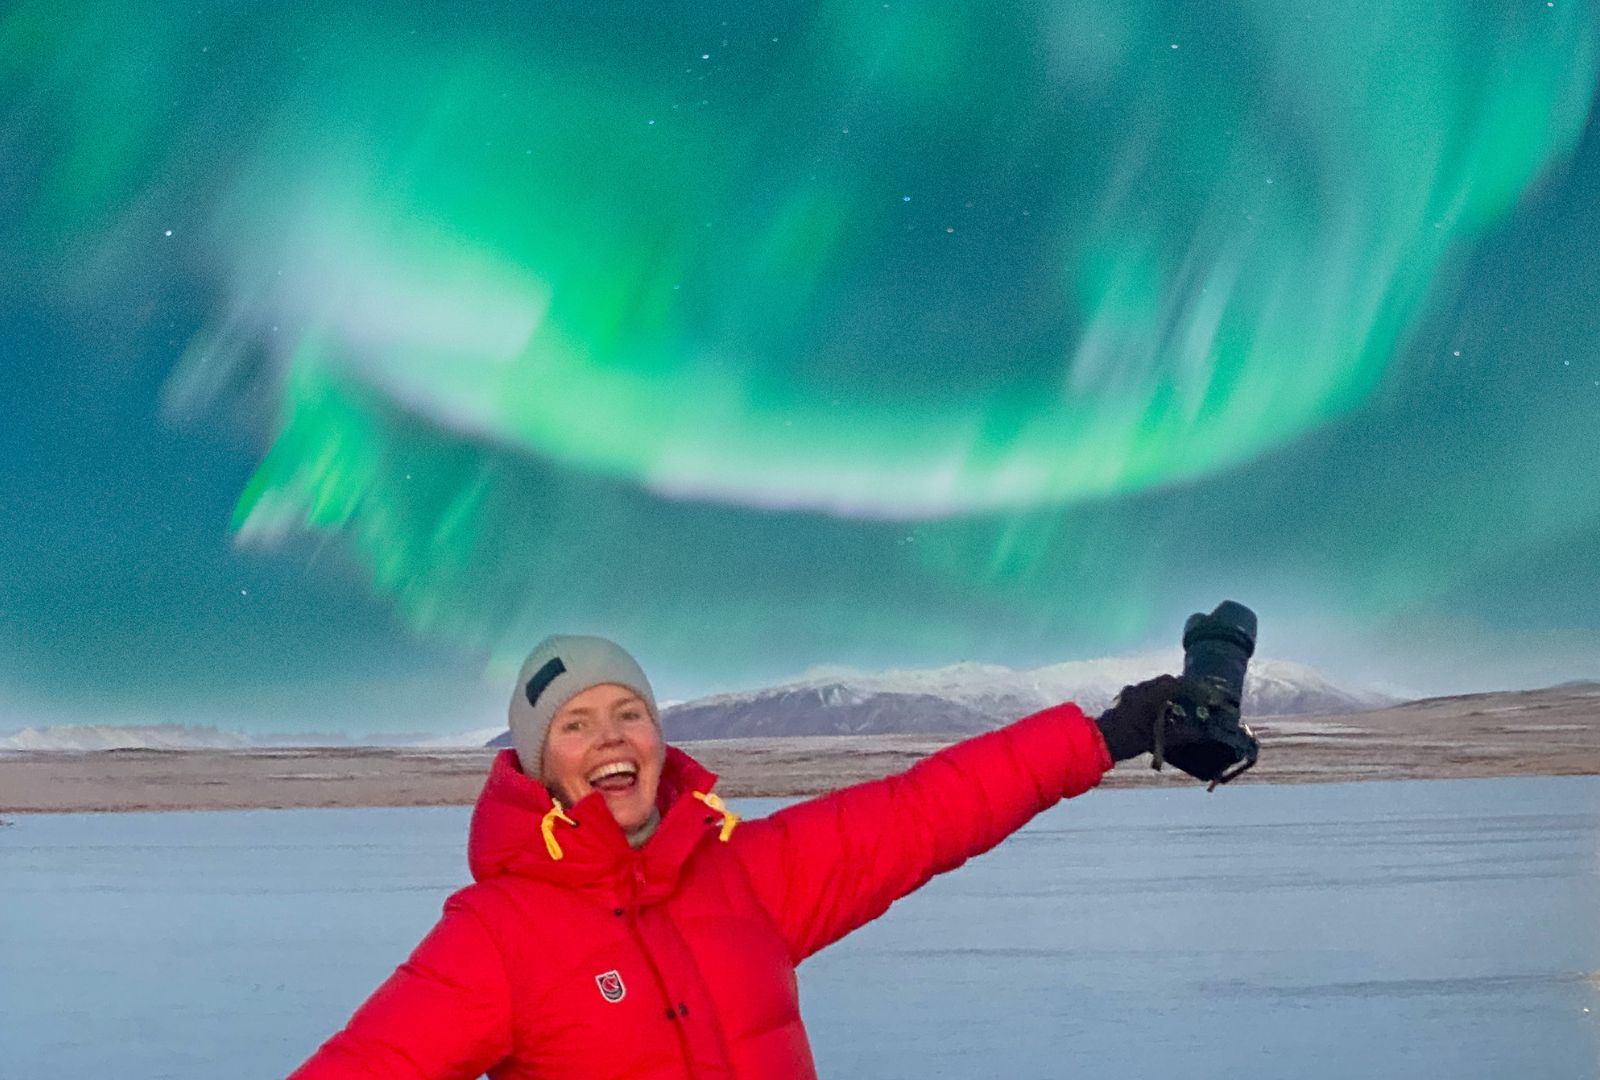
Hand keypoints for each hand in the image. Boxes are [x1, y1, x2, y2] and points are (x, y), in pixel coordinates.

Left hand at [1097, 675, 1257, 783]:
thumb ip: (1182, 735)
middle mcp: (1140, 688)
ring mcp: (1130, 692)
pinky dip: (1156, 698)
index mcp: (1149, 694)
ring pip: (1154, 686)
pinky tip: (1161, 711)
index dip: (1191, 686)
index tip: (1203, 693)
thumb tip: (1203, 734)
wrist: (1099, 742)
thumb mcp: (1158, 740)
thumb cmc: (1129, 739)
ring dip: (1168, 693)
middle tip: (1194, 700)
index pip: (1175, 682)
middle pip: (1165, 682)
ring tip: (1180, 706)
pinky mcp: (1125, 698)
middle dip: (1181, 689)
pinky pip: (1145, 692)